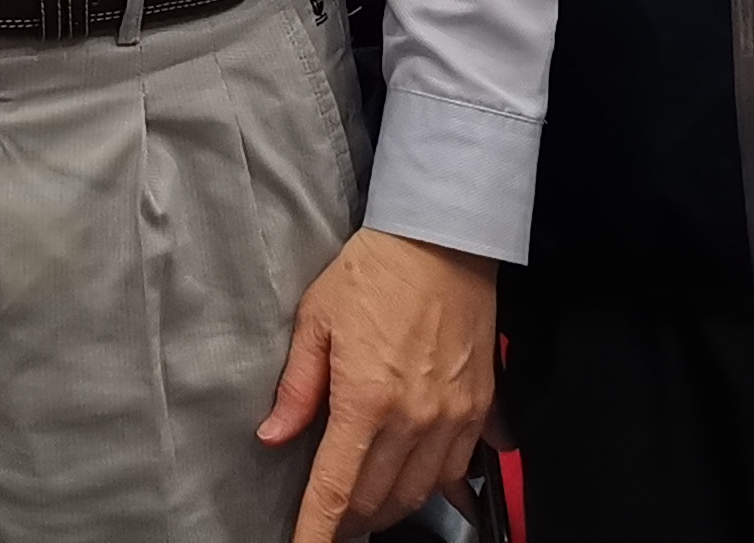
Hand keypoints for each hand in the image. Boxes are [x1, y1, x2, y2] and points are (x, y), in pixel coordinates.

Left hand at [256, 229, 496, 542]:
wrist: (441, 239)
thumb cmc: (375, 271)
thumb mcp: (316, 320)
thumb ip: (298, 388)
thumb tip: (274, 435)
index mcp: (366, 399)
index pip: (336, 488)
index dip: (317, 531)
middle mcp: (414, 418)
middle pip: (377, 499)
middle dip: (347, 519)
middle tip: (328, 517)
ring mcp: (453, 418)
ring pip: (419, 492)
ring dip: (389, 506)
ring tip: (364, 502)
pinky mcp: (480, 409)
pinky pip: (458, 469)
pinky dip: (434, 485)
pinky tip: (416, 482)